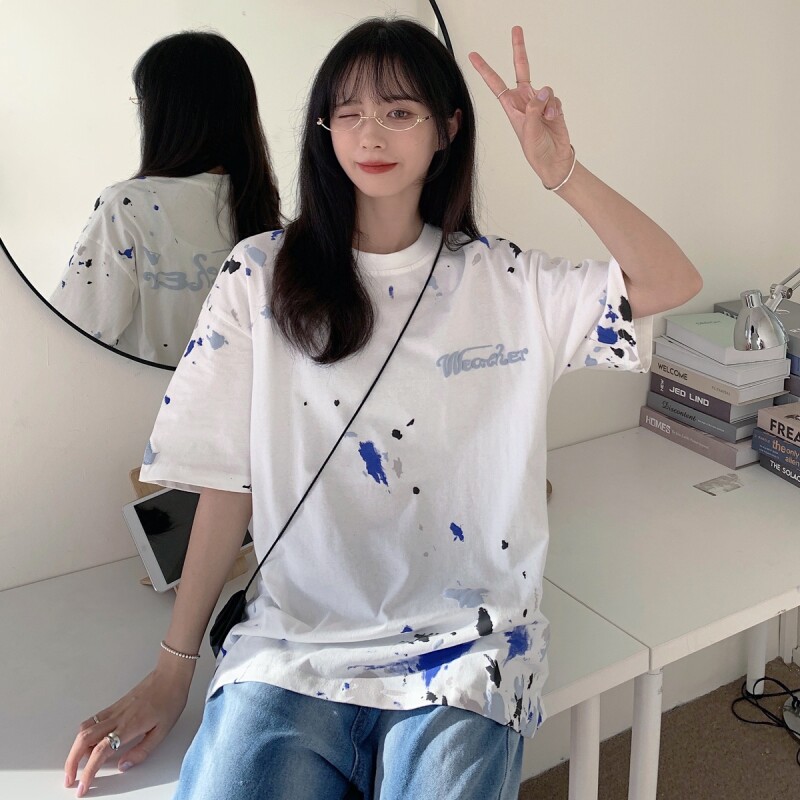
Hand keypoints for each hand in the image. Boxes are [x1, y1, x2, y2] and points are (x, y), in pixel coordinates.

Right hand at [64, 662, 192, 796]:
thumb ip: (142, 751)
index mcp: (129, 726)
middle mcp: (117, 718)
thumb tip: (123, 766)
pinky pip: (93, 720)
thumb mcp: (163, 731)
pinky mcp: (115, 705)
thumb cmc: (170, 700)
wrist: (170, 675)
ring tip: (78, 763)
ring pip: (85, 729)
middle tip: (70, 778)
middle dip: (71, 762)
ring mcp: (114, 710)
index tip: (83, 786)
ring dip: (75, 748)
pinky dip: (84, 734)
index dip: (88, 772)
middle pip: (83, 740)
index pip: (100, 752)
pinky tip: (88, 742)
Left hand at [469, 26, 573, 187]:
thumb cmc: (536, 151)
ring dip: (546, 103)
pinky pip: (555, 98)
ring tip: (545, 119)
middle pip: (521, 68)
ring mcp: (540, 102)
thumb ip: (533, 109)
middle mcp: (525, 100)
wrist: (554, 160)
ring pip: (545, 88)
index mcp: (511, 107)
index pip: (495, 83)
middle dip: (519, 49)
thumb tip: (543, 90)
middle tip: (516, 29)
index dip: (485, 69)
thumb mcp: (527, 131)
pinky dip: (555, 108)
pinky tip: (554, 119)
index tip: (473, 56)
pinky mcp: (554, 106)